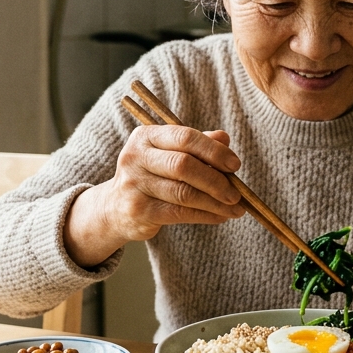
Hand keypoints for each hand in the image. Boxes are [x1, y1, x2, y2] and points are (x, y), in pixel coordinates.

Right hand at [65, 125, 244, 265]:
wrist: (114, 208)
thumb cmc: (151, 176)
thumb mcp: (168, 154)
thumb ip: (195, 145)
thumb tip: (224, 138)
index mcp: (146, 136)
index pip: (185, 137)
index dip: (213, 151)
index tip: (235, 164)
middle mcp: (136, 157)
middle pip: (184, 165)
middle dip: (216, 180)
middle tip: (237, 192)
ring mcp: (135, 185)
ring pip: (185, 193)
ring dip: (216, 202)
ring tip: (235, 208)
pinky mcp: (139, 210)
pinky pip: (181, 213)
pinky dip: (206, 215)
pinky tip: (221, 217)